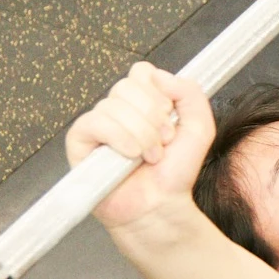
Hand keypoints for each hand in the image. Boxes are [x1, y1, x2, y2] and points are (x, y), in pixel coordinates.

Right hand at [66, 63, 215, 229]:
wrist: (161, 206)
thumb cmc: (175, 173)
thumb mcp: (199, 127)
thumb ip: (190, 93)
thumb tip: (159, 76)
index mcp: (141, 102)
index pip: (141, 72)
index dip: (158, 92)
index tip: (169, 116)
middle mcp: (117, 110)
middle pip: (128, 86)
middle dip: (153, 117)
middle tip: (164, 142)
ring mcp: (98, 124)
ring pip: (114, 105)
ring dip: (141, 134)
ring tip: (150, 157)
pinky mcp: (80, 141)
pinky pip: (95, 122)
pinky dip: (119, 137)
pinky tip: (131, 156)